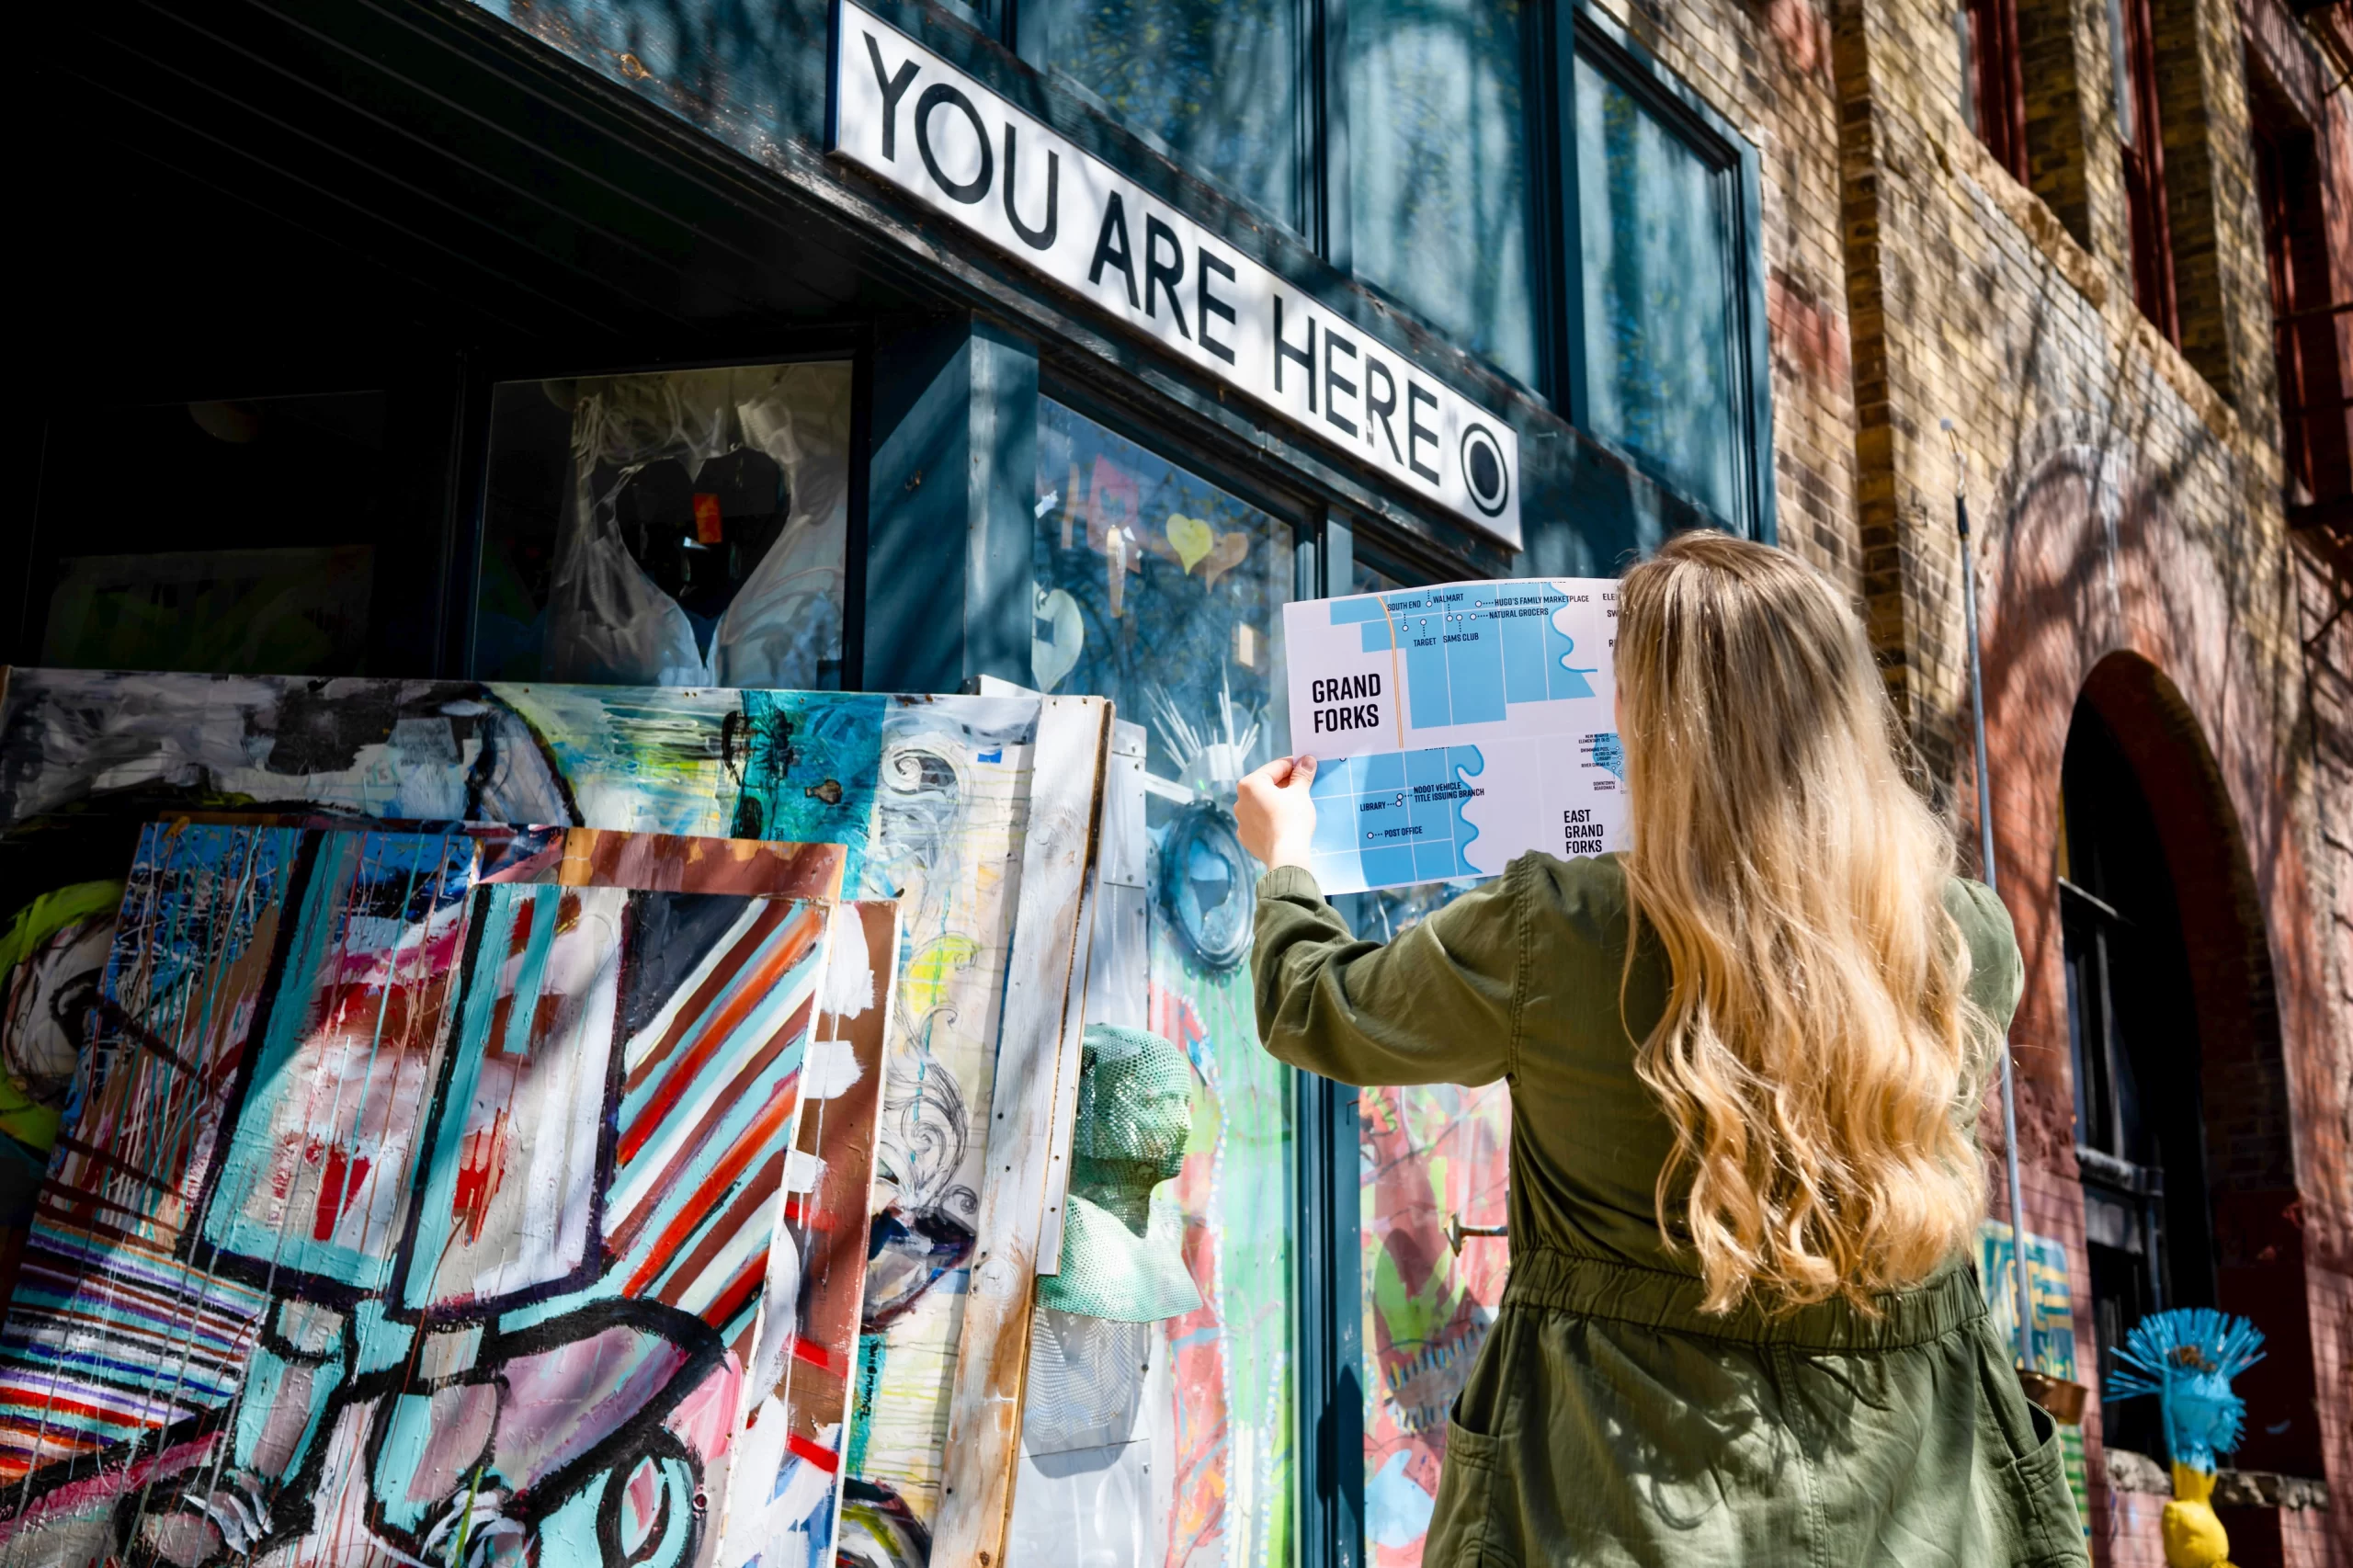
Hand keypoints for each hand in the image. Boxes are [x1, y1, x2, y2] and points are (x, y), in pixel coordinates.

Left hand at [1235, 754, 1317, 869]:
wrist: (1286, 854)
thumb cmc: (1292, 818)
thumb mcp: (1300, 793)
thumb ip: (1302, 775)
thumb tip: (1307, 760)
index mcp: (1250, 784)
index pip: (1276, 767)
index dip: (1293, 765)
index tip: (1306, 765)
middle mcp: (1240, 800)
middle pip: (1266, 785)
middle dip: (1285, 783)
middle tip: (1303, 784)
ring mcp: (1241, 820)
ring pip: (1261, 804)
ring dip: (1276, 801)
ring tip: (1294, 805)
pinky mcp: (1246, 837)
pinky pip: (1259, 821)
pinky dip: (1269, 818)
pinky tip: (1282, 822)